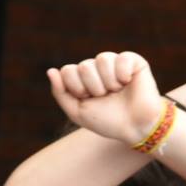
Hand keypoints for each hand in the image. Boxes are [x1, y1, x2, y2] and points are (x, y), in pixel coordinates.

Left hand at [46, 50, 167, 144]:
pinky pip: (122, 58)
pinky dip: (123, 74)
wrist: (135, 127)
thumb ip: (60, 92)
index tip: (87, 99)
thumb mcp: (76, 111)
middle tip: (104, 97)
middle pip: (84, 66)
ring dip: (108, 82)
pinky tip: (128, 82)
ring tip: (117, 91)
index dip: (76, 88)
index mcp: (82, 79)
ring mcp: (115, 63)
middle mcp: (97, 69)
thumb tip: (50, 70)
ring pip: (102, 59)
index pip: (68, 71)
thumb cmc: (106, 121)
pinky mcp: (134, 61)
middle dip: (93, 87)